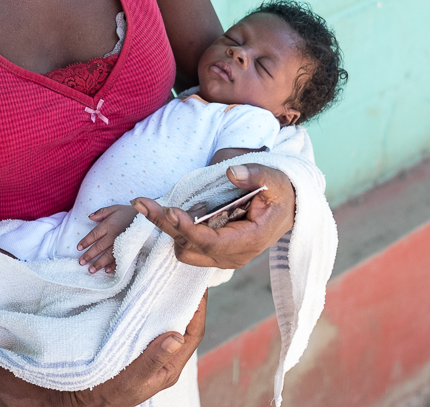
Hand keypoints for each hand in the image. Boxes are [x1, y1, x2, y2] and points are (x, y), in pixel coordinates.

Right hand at [59, 290, 206, 406]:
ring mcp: (152, 352)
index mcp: (170, 368)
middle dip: (187, 301)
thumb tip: (178, 337)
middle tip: (185, 276)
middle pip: (185, 326)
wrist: (83, 399)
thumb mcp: (132, 379)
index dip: (199, 310)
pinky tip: (148, 295)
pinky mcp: (138, 346)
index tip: (198, 287)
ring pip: (169, 323)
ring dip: (171, 303)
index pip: (193, 334)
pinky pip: (152, 324)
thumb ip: (154, 359)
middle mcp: (166, 359)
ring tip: (170, 280)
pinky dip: (153, 308)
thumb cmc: (108, 394)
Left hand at [78, 204, 137, 273]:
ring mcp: (122, 243)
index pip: (94, 234)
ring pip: (108, 255)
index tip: (79, 248)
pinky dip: (114, 265)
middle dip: (89, 255)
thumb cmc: (129, 212)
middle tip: (81, 263)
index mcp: (109, 224)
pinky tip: (108, 270)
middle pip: (99, 247)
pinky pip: (121, 258)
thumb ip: (102, 212)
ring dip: (99, 263)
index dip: (86, 241)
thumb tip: (89, 217)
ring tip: (91, 270)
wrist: (147, 217)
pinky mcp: (129, 248)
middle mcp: (114, 235)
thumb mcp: (115, 208)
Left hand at [132, 164, 294, 268]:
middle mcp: (233, 256)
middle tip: (140, 202)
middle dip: (164, 225)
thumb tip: (231, 172)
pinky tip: (162, 210)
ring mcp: (223, 257)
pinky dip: (174, 230)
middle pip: (189, 247)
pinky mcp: (215, 252)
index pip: (212, 242)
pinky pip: (187, 247)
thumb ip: (256, 175)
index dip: (188, 229)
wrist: (290, 210)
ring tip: (147, 204)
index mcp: (250, 240)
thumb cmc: (281, 193)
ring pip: (184, 250)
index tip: (169, 211)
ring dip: (166, 228)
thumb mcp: (275, 180)